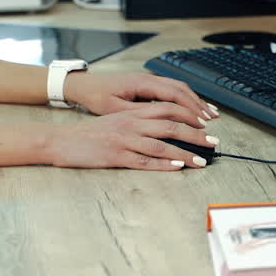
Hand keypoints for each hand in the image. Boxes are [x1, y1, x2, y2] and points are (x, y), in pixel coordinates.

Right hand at [45, 102, 215, 169]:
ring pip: (161, 144)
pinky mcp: (116, 156)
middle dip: (195, 134)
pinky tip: (176, 167)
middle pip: (170, 125)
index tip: (206, 124)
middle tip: (213, 142)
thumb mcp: (116, 119)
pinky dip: (162, 164)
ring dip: (184, 153)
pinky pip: (143, 160)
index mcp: (132, 113)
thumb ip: (139, 120)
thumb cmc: (90, 133)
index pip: (168, 109)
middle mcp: (131, 123)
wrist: (61, 140)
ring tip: (201, 161)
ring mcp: (124, 140)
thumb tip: (165, 126)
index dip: (190, 115)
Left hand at [63, 70, 218, 123]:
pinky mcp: (147, 84)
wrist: (84, 85)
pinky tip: (191, 108)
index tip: (202, 122)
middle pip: (181, 89)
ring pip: (178, 88)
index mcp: (142, 83)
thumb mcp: (116, 109)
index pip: (174, 94)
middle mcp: (148, 78)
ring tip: (208, 114)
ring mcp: (149, 80)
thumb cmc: (97, 96)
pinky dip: (184, 99)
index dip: (190, 108)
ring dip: (194, 101)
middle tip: (212, 120)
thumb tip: (161, 121)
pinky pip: (171, 90)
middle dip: (198, 104)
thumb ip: (139, 113)